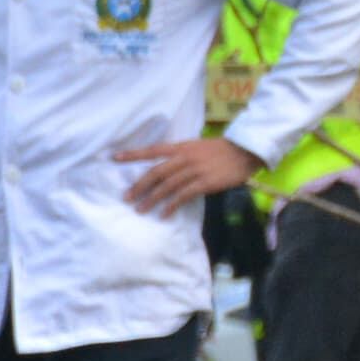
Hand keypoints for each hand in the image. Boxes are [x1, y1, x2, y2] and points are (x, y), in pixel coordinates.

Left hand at [114, 134, 262, 216]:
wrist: (244, 151)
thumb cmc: (221, 150)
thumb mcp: (198, 146)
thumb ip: (182, 154)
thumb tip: (166, 166)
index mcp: (181, 147)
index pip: (152, 150)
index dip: (133, 154)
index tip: (115, 158)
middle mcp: (184, 158)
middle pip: (155, 172)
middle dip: (139, 186)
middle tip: (127, 197)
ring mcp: (194, 170)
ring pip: (166, 186)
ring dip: (152, 199)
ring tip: (140, 209)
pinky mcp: (204, 183)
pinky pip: (183, 196)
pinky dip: (171, 206)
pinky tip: (164, 214)